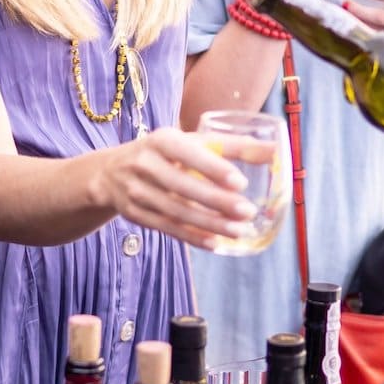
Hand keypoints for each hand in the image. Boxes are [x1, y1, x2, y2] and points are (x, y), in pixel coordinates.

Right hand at [92, 127, 259, 250]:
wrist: (109, 173)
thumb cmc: (163, 154)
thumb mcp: (189, 142)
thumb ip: (230, 146)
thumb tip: (273, 149)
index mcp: (161, 140)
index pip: (188, 153)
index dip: (213, 168)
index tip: (240, 182)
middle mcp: (145, 164)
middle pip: (183, 186)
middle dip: (217, 202)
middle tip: (247, 212)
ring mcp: (137, 191)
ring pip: (177, 212)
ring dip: (210, 224)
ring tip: (239, 231)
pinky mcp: (135, 214)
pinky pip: (167, 228)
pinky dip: (192, 237)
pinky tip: (215, 243)